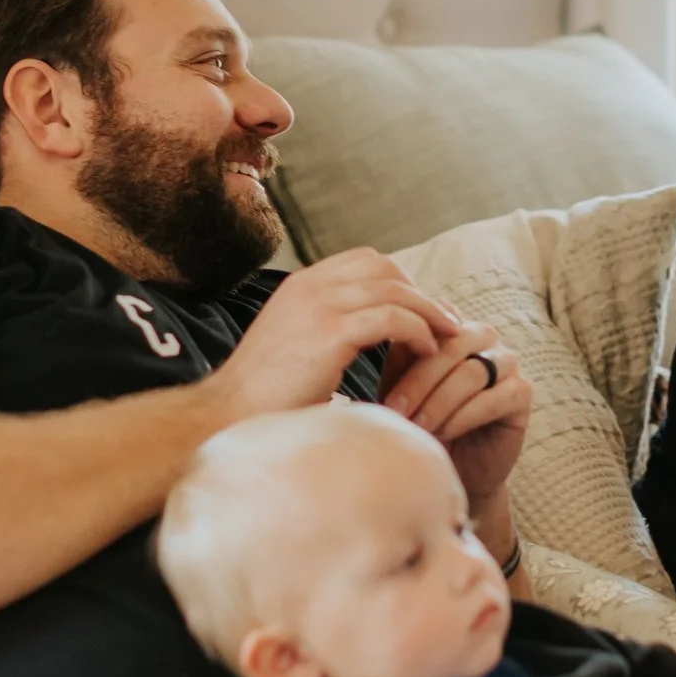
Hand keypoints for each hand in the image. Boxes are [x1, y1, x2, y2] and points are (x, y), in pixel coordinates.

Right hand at [210, 249, 459, 417]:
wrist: (228, 416)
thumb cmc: (263, 396)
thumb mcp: (293, 346)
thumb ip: (322, 330)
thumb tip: (357, 337)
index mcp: (301, 285)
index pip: (364, 260)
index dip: (399, 281)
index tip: (422, 310)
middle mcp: (310, 285)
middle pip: (385, 268)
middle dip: (420, 292)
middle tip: (445, 321)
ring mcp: (319, 305)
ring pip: (395, 290)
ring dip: (428, 312)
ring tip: (448, 337)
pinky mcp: (330, 332)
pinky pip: (393, 318)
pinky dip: (418, 332)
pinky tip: (427, 353)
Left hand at [378, 322, 532, 514]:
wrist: (451, 468)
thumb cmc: (420, 422)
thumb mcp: (400, 386)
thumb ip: (396, 358)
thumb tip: (375, 336)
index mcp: (449, 326)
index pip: (428, 324)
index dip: (402, 354)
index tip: (379, 389)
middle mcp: (481, 336)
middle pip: (450, 346)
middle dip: (418, 382)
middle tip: (394, 412)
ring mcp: (506, 361)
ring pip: (471, 372)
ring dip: (439, 403)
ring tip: (417, 428)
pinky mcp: (522, 391)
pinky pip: (496, 396)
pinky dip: (465, 416)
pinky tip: (443, 433)